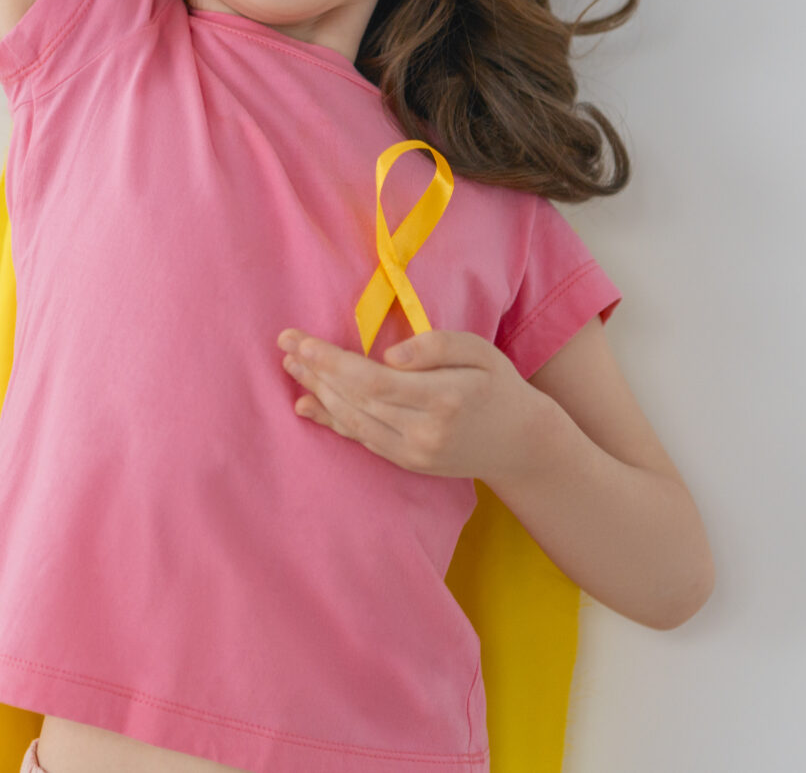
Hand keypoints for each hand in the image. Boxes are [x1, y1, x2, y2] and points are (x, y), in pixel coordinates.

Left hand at [277, 326, 553, 481]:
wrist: (521, 443)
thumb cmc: (498, 385)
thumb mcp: (478, 351)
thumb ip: (434, 346)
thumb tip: (388, 355)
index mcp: (443, 399)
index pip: (373, 381)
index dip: (332, 362)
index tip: (301, 341)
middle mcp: (424, 432)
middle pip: (355, 401)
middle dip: (315, 372)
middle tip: (284, 344)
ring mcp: (414, 453)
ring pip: (353, 422)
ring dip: (317, 393)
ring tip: (291, 366)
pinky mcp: (407, 463)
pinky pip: (362, 439)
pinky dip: (331, 421)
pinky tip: (306, 403)